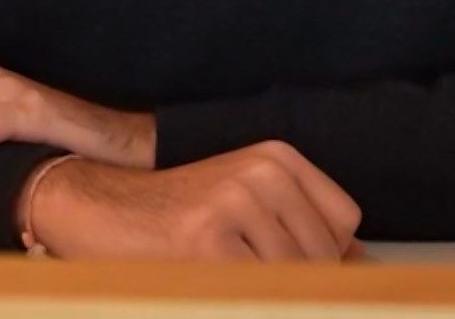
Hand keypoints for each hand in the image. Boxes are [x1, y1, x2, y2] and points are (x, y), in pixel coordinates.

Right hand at [25, 144, 363, 260]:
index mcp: (277, 158)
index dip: (324, 260)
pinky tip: (209, 284)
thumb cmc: (172, 215)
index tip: (297, 273)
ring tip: (222, 277)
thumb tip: (359, 264)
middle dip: (297, 283)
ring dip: (265, 291)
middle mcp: (262, 172)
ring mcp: (235, 203)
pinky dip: (240, 297)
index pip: (344, 226)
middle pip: (323, 258)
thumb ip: (301, 229)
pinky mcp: (206, 241)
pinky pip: (257, 292)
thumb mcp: (244, 201)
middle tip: (241, 273)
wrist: (94, 209)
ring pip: (294, 279)